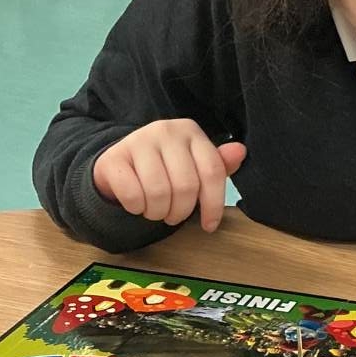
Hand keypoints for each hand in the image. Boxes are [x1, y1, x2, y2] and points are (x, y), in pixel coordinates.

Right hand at [93, 121, 246, 232]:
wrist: (119, 163)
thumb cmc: (164, 167)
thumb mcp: (194, 165)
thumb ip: (218, 164)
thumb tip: (241, 151)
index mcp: (190, 131)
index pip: (212, 171)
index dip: (214, 204)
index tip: (210, 226)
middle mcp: (166, 130)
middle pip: (186, 186)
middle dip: (181, 211)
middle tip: (174, 216)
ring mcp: (138, 141)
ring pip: (159, 192)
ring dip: (158, 212)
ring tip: (156, 210)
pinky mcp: (114, 157)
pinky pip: (132, 195)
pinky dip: (136, 208)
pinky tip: (137, 204)